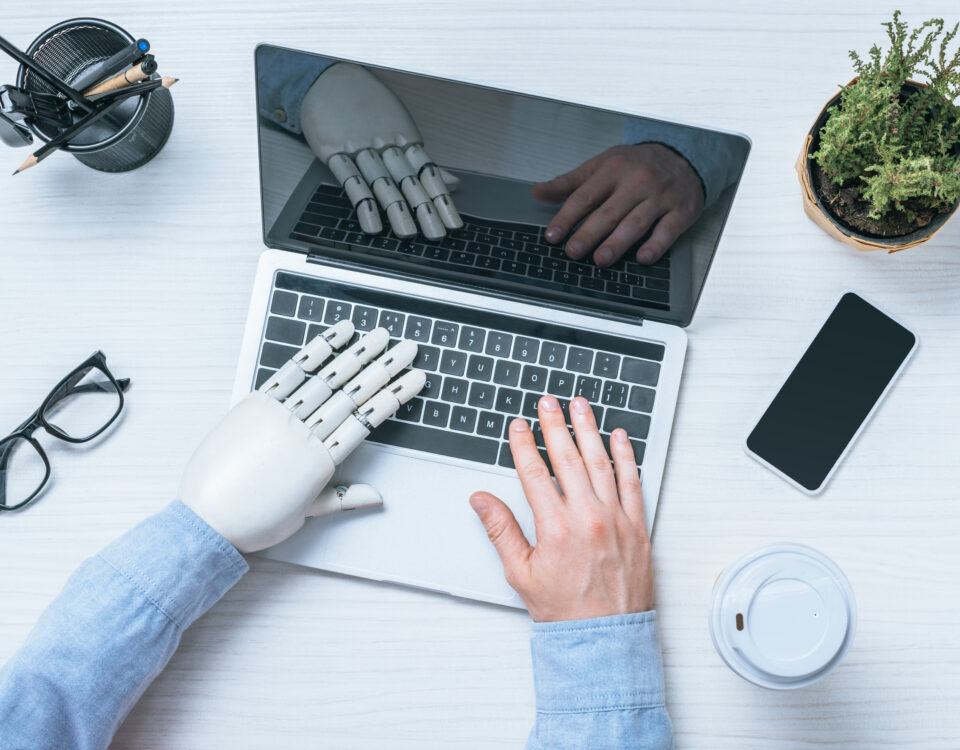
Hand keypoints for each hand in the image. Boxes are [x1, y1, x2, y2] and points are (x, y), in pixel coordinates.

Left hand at [180, 322, 424, 552]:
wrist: (205, 521)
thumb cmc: (254, 521)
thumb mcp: (304, 514)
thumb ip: (343, 500)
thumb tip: (377, 497)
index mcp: (321, 462)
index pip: (366, 420)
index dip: (393, 396)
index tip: (415, 380)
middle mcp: (304, 434)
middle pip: (353, 394)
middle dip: (385, 368)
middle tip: (408, 348)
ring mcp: (279, 416)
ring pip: (327, 379)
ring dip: (356, 354)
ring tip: (379, 336)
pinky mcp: (255, 405)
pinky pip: (290, 373)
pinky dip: (314, 352)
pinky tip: (334, 336)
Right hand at [300, 62, 462, 239]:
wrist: (329, 78)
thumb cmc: (369, 105)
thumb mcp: (401, 127)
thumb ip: (425, 161)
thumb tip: (454, 182)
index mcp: (405, 139)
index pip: (428, 174)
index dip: (442, 200)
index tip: (453, 223)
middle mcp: (386, 144)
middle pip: (408, 182)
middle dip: (424, 210)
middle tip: (436, 235)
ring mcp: (360, 148)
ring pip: (382, 183)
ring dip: (396, 211)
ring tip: (407, 234)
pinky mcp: (335, 152)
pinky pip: (350, 181)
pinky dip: (362, 204)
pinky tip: (372, 224)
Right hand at [469, 395, 652, 621]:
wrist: (605, 638)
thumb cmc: (564, 610)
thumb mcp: (520, 572)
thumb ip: (501, 530)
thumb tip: (481, 500)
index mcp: (556, 527)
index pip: (534, 472)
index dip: (524, 444)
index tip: (519, 426)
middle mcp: (588, 517)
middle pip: (568, 458)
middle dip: (556, 425)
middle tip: (548, 402)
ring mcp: (617, 519)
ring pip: (601, 462)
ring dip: (590, 430)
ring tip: (581, 406)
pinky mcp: (638, 526)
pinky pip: (633, 482)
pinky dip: (627, 456)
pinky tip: (620, 437)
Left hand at [533, 143, 704, 266]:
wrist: (684, 156)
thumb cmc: (638, 164)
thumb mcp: (602, 165)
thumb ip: (570, 182)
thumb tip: (538, 192)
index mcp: (614, 170)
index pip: (585, 196)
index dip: (567, 217)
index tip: (552, 235)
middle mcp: (637, 182)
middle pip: (609, 212)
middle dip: (589, 233)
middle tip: (573, 251)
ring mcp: (660, 197)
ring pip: (635, 223)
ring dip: (617, 243)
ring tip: (601, 259)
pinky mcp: (680, 211)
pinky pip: (667, 231)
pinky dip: (656, 245)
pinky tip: (643, 258)